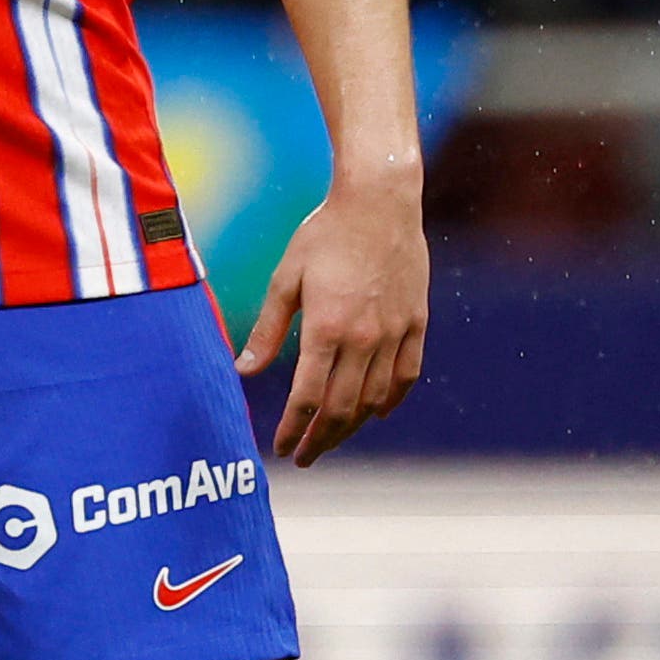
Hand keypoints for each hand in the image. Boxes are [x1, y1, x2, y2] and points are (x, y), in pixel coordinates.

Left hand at [237, 173, 427, 465]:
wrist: (380, 202)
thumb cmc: (324, 235)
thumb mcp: (285, 279)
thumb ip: (268, 331)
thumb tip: (242, 372)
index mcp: (327, 329)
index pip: (308, 398)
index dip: (293, 429)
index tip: (282, 448)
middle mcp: (364, 338)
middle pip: (343, 409)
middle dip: (321, 439)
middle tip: (305, 457)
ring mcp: (395, 332)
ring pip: (376, 399)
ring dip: (352, 427)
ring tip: (332, 438)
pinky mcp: (416, 323)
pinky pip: (407, 375)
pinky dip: (391, 400)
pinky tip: (377, 413)